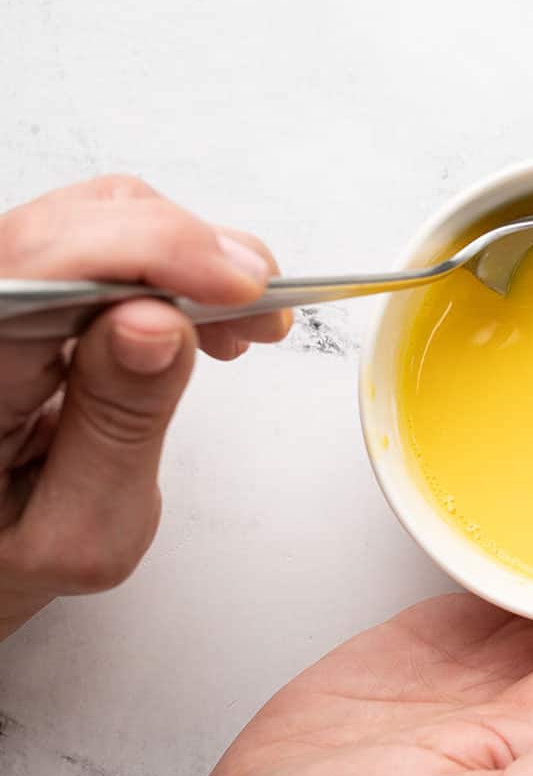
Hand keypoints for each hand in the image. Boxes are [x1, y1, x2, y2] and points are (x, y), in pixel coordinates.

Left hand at [0, 175, 289, 638]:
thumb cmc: (9, 560)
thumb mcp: (80, 530)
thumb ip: (119, 426)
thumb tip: (159, 322)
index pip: (46, 262)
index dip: (156, 251)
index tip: (243, 288)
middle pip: (79, 220)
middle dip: (190, 251)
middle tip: (264, 309)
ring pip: (97, 215)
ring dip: (187, 256)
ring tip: (239, 322)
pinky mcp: (22, 289)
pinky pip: (99, 240)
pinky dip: (169, 266)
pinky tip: (201, 316)